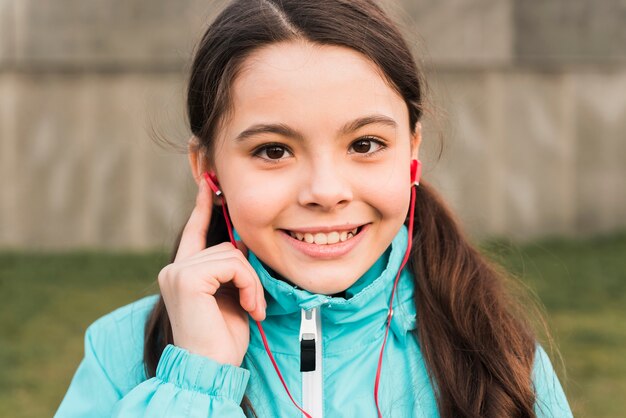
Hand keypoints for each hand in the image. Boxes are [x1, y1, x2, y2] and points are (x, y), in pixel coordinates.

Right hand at [157, 177, 265, 365]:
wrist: (209, 369)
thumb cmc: (221, 339)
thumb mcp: (230, 296)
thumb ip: (229, 269)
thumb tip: (241, 243)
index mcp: (183, 272)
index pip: (194, 231)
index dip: (203, 207)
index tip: (209, 185)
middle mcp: (174, 269)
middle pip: (225, 245)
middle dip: (247, 273)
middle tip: (254, 303)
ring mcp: (177, 272)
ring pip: (232, 255)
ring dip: (251, 283)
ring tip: (252, 308)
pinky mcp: (187, 278)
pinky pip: (234, 265)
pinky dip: (249, 285)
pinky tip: (249, 307)